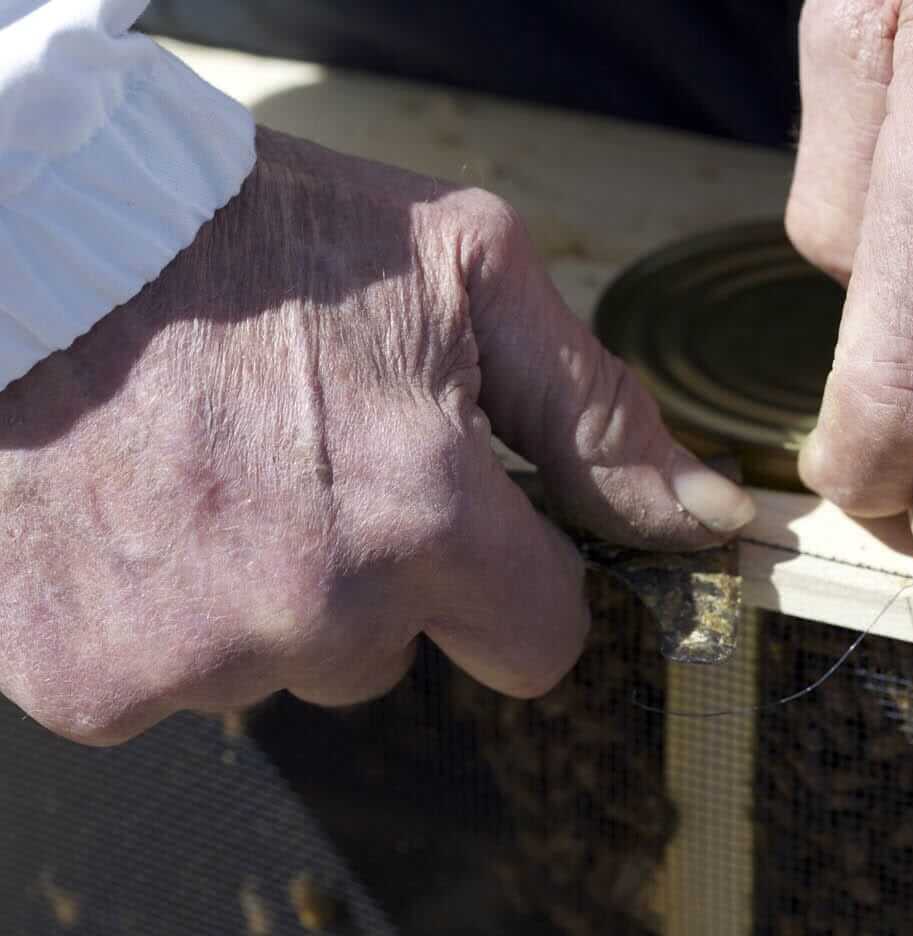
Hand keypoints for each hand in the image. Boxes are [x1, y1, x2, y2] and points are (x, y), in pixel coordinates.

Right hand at [0, 128, 752, 744]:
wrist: (44, 222)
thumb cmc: (264, 233)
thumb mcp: (466, 273)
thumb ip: (596, 417)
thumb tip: (710, 518)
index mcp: (425, 515)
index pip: (538, 645)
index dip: (511, 585)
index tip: (464, 526)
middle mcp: (314, 609)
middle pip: (397, 658)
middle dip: (373, 579)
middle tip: (302, 459)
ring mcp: (188, 656)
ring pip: (278, 671)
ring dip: (260, 596)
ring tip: (208, 470)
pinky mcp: (81, 677)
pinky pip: (163, 685)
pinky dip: (157, 616)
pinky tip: (134, 511)